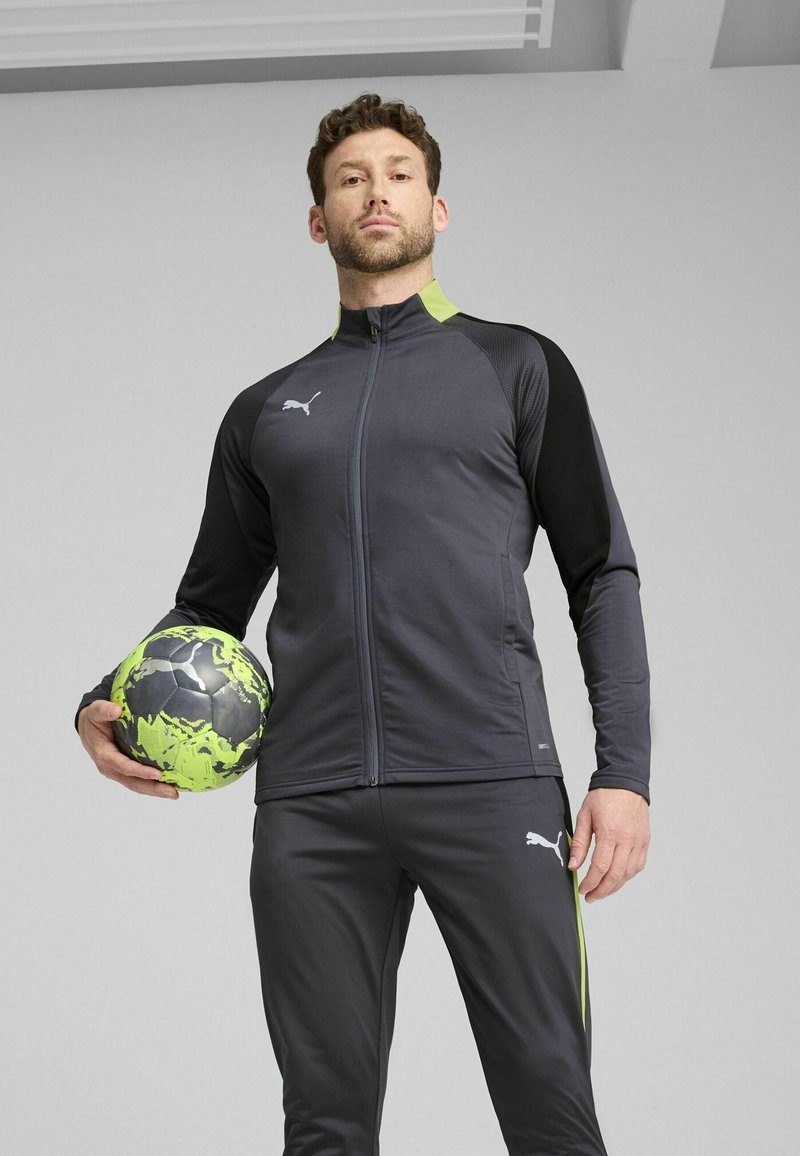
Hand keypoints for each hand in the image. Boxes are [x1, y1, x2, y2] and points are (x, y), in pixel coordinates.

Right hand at [78, 700, 178, 799]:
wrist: (87, 727)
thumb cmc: (94, 719)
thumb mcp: (95, 711)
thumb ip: (103, 710)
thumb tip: (116, 710)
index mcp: (103, 754)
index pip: (124, 766)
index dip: (141, 772)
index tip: (158, 774)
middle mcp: (110, 767)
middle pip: (132, 782)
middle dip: (152, 788)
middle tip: (173, 793)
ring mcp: (116, 771)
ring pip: (136, 784)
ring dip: (154, 791)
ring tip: (174, 794)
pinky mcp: (123, 770)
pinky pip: (138, 780)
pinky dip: (151, 784)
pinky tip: (167, 786)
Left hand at [567, 787, 648, 901]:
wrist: (625, 782)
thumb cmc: (603, 796)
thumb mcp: (584, 816)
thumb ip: (579, 843)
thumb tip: (573, 866)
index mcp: (610, 833)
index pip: (600, 867)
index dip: (590, 882)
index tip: (583, 889)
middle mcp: (627, 839)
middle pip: (616, 875)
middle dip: (602, 890)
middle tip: (591, 896)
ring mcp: (639, 841)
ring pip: (628, 873)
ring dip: (615, 886)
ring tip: (602, 891)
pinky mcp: (645, 841)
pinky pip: (638, 865)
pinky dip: (627, 876)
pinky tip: (617, 879)